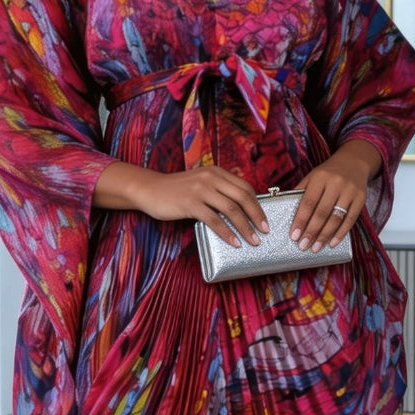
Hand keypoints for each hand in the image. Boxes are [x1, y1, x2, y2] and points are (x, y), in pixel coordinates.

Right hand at [94, 163, 268, 247]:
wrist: (149, 189)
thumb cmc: (176, 190)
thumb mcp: (200, 183)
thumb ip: (218, 190)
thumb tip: (239, 209)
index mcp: (217, 172)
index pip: (245, 187)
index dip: (258, 204)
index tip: (265, 219)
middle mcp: (211, 178)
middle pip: (243, 197)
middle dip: (257, 216)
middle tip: (265, 231)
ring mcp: (201, 190)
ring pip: (231, 210)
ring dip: (245, 227)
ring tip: (253, 240)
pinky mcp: (190, 203)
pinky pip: (214, 220)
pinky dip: (227, 233)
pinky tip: (233, 242)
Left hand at [290, 140, 380, 252]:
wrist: (354, 162)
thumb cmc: (329, 172)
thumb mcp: (312, 176)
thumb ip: (301, 192)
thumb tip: (287, 212)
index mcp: (320, 177)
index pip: (308, 202)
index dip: (301, 220)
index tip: (294, 235)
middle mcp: (336, 183)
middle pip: (322, 212)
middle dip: (311, 231)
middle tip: (303, 245)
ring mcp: (350, 191)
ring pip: (336, 218)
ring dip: (325, 235)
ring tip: (316, 247)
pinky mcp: (361, 199)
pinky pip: (350, 219)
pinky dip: (341, 233)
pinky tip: (332, 242)